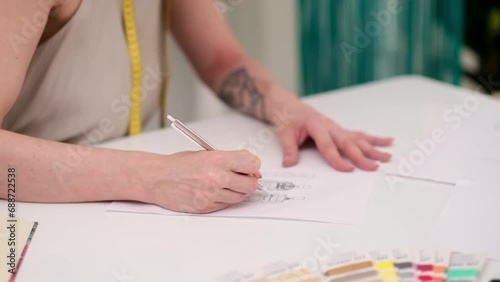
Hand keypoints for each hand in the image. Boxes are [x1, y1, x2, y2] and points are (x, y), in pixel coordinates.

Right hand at [141, 150, 260, 213]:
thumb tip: (249, 169)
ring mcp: (211, 194)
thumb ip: (228, 160)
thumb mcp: (205, 153)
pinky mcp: (206, 207)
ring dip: (237, 191)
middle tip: (242, 178)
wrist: (157, 178)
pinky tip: (213, 191)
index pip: (252, 164)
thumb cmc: (178, 165)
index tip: (250, 168)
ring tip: (224, 184)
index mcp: (217, 159)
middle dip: (249, 181)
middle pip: (251, 184)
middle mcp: (216, 177)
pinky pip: (225, 205)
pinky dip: (224, 199)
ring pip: (240, 197)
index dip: (253, 167)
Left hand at [273, 102, 392, 170]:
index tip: (348, 170)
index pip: (328, 145)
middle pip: (347, 142)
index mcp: (316, 124)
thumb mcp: (283, 132)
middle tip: (373, 168)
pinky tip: (387, 141)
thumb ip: (289, 149)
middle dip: (361, 156)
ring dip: (373, 148)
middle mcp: (329, 124)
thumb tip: (289, 164)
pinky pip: (357, 134)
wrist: (286, 102)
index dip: (337, 159)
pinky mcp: (338, 129)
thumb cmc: (286, 116)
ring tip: (387, 156)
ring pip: (357, 138)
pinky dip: (373, 138)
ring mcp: (336, 126)